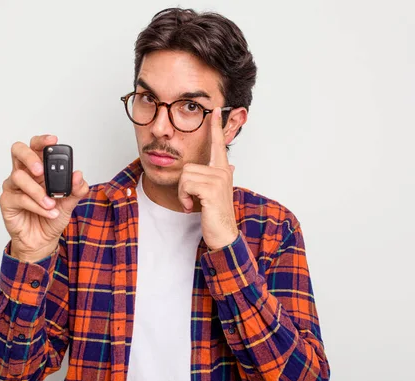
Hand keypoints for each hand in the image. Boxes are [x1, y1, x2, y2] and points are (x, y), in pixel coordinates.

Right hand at [0, 134, 88, 261]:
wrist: (43, 240)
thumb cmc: (52, 217)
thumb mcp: (70, 202)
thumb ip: (76, 189)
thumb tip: (79, 176)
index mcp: (39, 169)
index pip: (36, 147)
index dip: (42, 141)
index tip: (53, 140)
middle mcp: (24, 174)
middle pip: (18, 151)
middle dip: (30, 157)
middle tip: (41, 170)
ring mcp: (14, 187)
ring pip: (19, 176)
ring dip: (38, 191)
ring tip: (51, 203)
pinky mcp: (8, 202)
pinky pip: (20, 198)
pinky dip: (36, 205)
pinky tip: (48, 212)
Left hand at [178, 108, 238, 250]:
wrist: (223, 234)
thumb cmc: (216, 214)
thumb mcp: (215, 192)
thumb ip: (219, 177)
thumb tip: (231, 164)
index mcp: (223, 170)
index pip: (218, 145)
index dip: (216, 127)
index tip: (214, 110)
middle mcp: (223, 172)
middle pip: (188, 166)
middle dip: (183, 186)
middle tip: (191, 199)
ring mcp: (219, 180)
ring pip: (185, 176)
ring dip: (183, 193)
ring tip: (193, 203)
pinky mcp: (212, 189)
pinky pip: (186, 185)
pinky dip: (184, 198)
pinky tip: (193, 207)